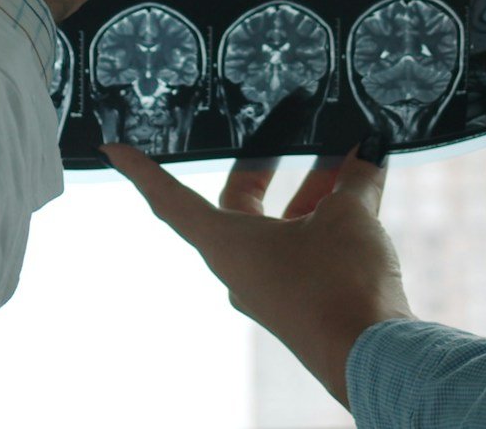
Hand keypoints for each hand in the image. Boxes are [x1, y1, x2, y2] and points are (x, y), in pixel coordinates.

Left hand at [108, 144, 411, 407]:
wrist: (372, 356)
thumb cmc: (340, 285)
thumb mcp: (349, 216)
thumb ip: (354, 179)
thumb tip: (365, 154)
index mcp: (227, 243)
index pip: (171, 199)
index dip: (143, 171)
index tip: (114, 150)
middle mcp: (240, 267)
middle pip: (238, 204)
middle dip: (265, 166)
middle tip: (285, 130)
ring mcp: (269, 288)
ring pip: (279, 225)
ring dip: (310, 192)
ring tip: (347, 158)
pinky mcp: (299, 302)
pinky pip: (302, 248)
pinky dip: (325, 219)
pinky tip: (360, 198)